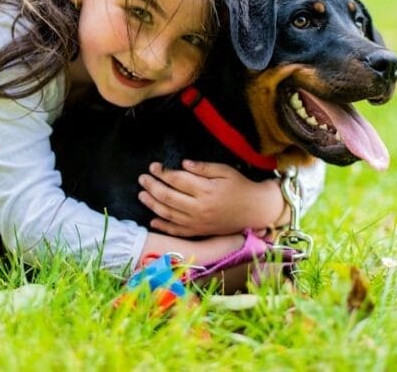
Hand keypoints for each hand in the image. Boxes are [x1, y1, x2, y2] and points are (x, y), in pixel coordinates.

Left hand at [137, 160, 287, 236]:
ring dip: (152, 204)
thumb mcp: (225, 171)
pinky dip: (163, 227)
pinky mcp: (199, 232)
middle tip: (142, 178)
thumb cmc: (240, 187)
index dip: (163, 172)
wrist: (255, 210)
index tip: (153, 166)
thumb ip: (203, 168)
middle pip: (168, 197)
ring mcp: (198, 222)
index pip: (177, 180)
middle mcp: (199, 208)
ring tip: (141, 195)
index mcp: (206, 190)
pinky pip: (177, 231)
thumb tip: (182, 163)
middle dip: (152, 186)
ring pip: (169, 214)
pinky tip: (152, 221)